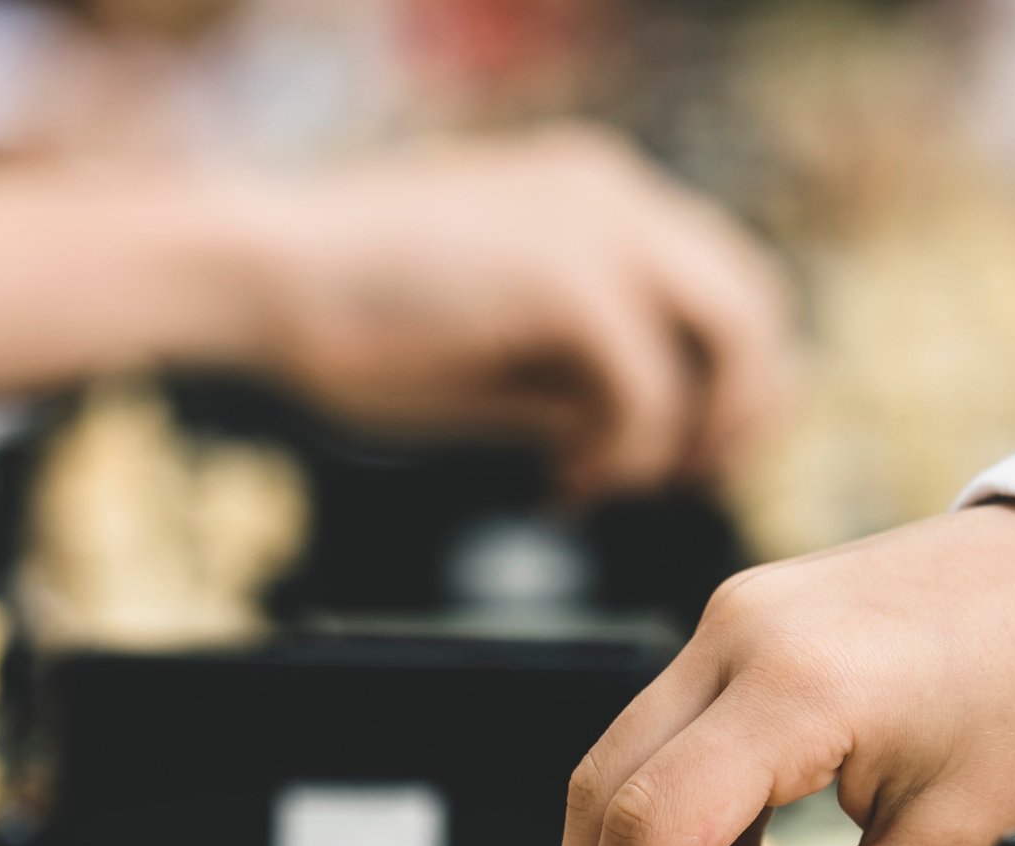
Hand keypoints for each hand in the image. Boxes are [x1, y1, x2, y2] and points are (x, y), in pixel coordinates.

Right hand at [231, 128, 794, 496]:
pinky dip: (627, 456)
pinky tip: (566, 484)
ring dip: (698, 432)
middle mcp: (616, 192)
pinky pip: (653, 390)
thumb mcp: (501, 345)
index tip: (685, 457)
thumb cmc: (355, 321)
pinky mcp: (568, 280)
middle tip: (682, 484)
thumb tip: (656, 443)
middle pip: (755, 305)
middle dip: (741, 410)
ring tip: (622, 485)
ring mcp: (599, 224)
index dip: (730, 380)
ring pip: (732, 338)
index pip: (727, 281)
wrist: (258, 278)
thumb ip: (586, 375)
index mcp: (600, 193)